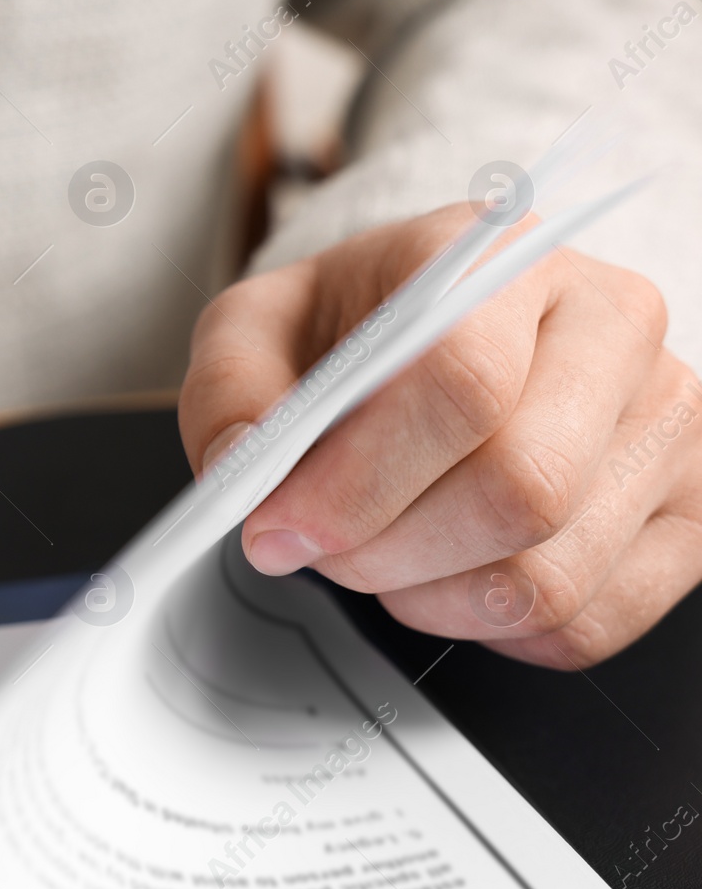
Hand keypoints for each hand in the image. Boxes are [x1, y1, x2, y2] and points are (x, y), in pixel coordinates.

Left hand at [180, 205, 701, 667]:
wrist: (426, 331)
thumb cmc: (351, 330)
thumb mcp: (256, 330)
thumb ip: (233, 391)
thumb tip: (245, 468)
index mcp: (501, 256)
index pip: (463, 381)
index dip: (359, 480)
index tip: (281, 526)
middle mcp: (609, 322)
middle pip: (520, 489)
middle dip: (389, 551)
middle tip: (324, 549)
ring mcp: (666, 417)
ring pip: (553, 573)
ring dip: (432, 599)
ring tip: (381, 558)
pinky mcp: (688, 506)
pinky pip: (592, 622)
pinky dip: (493, 632)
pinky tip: (447, 580)